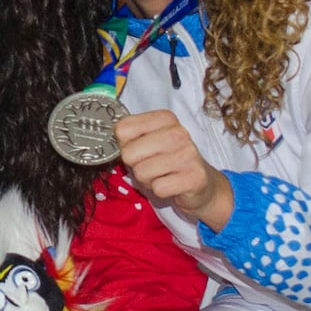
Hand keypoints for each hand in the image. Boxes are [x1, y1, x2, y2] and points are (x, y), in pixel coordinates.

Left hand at [115, 108, 232, 228]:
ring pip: (142, 172)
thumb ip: (129, 136)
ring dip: (148, 180)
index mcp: (165, 118)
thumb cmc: (168, 162)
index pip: (123, 128)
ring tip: (162, 176)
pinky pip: (158, 188)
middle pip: (129, 153)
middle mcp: (179, 132)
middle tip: (152, 166)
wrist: (201, 184)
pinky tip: (172, 185)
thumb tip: (109, 136)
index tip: (140, 149)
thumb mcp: (149, 142)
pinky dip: (160, 192)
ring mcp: (188, 154)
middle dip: (135, 166)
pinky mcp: (194, 177)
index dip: (125, 145)